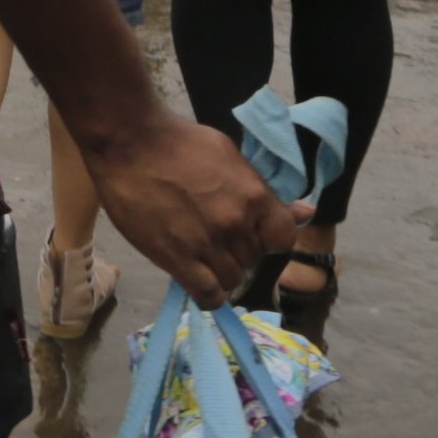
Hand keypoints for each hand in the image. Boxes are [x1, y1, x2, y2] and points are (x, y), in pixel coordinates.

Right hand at [82, 114, 307, 301]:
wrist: (131, 144)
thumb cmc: (181, 142)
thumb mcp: (231, 156)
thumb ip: (263, 189)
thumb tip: (306, 212)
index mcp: (254, 196)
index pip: (284, 238)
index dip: (270, 238)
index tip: (254, 232)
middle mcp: (236, 225)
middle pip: (253, 259)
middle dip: (240, 251)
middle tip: (217, 237)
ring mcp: (206, 245)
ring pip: (232, 280)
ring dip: (222, 271)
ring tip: (203, 255)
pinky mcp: (177, 259)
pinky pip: (207, 295)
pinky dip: (209, 295)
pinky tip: (199, 280)